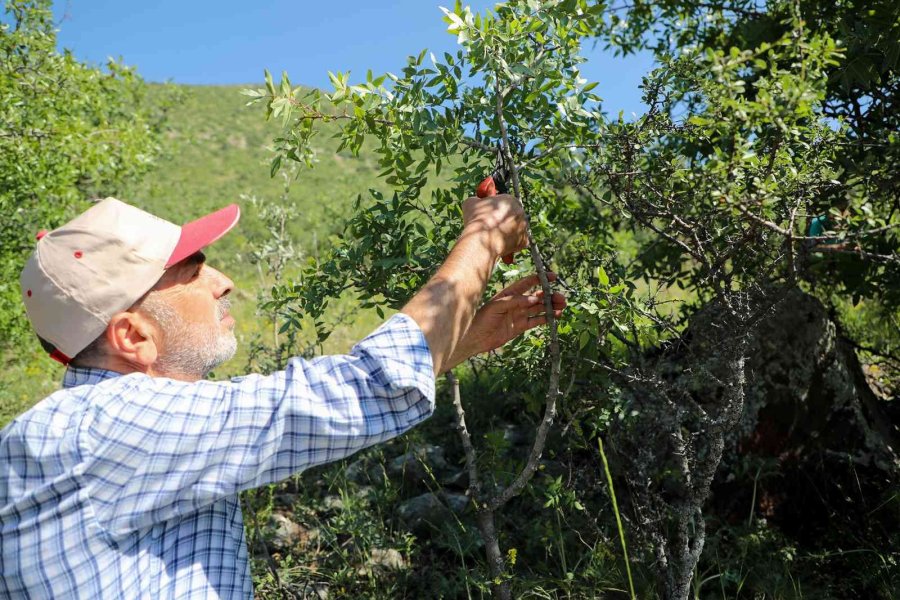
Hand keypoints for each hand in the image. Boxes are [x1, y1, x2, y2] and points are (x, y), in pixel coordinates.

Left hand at [447, 273, 565, 367]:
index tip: (553, 277)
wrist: (476, 338)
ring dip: (551, 306)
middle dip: (550, 295)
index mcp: (509, 294)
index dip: (540, 279)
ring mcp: (519, 315)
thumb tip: (534, 299)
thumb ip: (515, 301)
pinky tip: (556, 316)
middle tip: (561, 298)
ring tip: (562, 306)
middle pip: (537, 296)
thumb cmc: (482, 319)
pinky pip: (536, 321)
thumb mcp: (497, 306)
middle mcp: (516, 303)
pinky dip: (546, 318)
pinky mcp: (520, 327)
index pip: (527, 283)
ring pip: (539, 308)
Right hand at [461, 194, 527, 258]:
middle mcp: (520, 212)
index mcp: (510, 200)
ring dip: (509, 232)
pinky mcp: (524, 241)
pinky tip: (501, 245)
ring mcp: (524, 227)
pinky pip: (519, 242)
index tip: (493, 213)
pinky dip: (512, 244)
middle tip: (494, 226)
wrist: (481, 239)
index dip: (499, 209)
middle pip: (514, 215)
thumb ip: (477, 200)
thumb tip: (476, 201)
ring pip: (516, 229)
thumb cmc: (475, 220)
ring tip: (495, 237)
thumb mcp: (471, 203)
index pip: (507, 203)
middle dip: (506, 220)